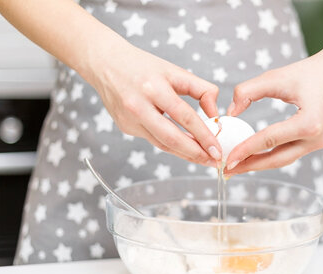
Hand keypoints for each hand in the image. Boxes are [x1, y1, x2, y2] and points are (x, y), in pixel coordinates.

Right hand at [89, 41, 221, 165]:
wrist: (104, 63)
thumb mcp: (175, 71)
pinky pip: (153, 139)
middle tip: (213, 161)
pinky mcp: (125, 127)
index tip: (217, 149)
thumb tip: (215, 115)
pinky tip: (184, 147)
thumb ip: (201, 90)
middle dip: (195, 153)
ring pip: (162, 144)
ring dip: (185, 154)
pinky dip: (170, 145)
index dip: (203, 135)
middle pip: (171, 137)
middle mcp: (138, 105)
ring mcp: (129, 119)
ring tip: (203, 158)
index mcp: (154, 87)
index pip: (185, 116)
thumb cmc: (143, 66)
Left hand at [224, 37, 322, 174]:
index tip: (227, 158)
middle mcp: (317, 138)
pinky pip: (290, 152)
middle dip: (250, 166)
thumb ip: (247, 92)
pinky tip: (255, 156)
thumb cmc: (309, 71)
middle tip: (227, 170)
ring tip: (238, 165)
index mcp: (309, 123)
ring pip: (284, 159)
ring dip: (260, 163)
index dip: (245, 150)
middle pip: (277, 159)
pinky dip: (272, 156)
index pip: (269, 140)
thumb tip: (230, 113)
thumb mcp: (276, 77)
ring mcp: (319, 143)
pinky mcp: (318, 142)